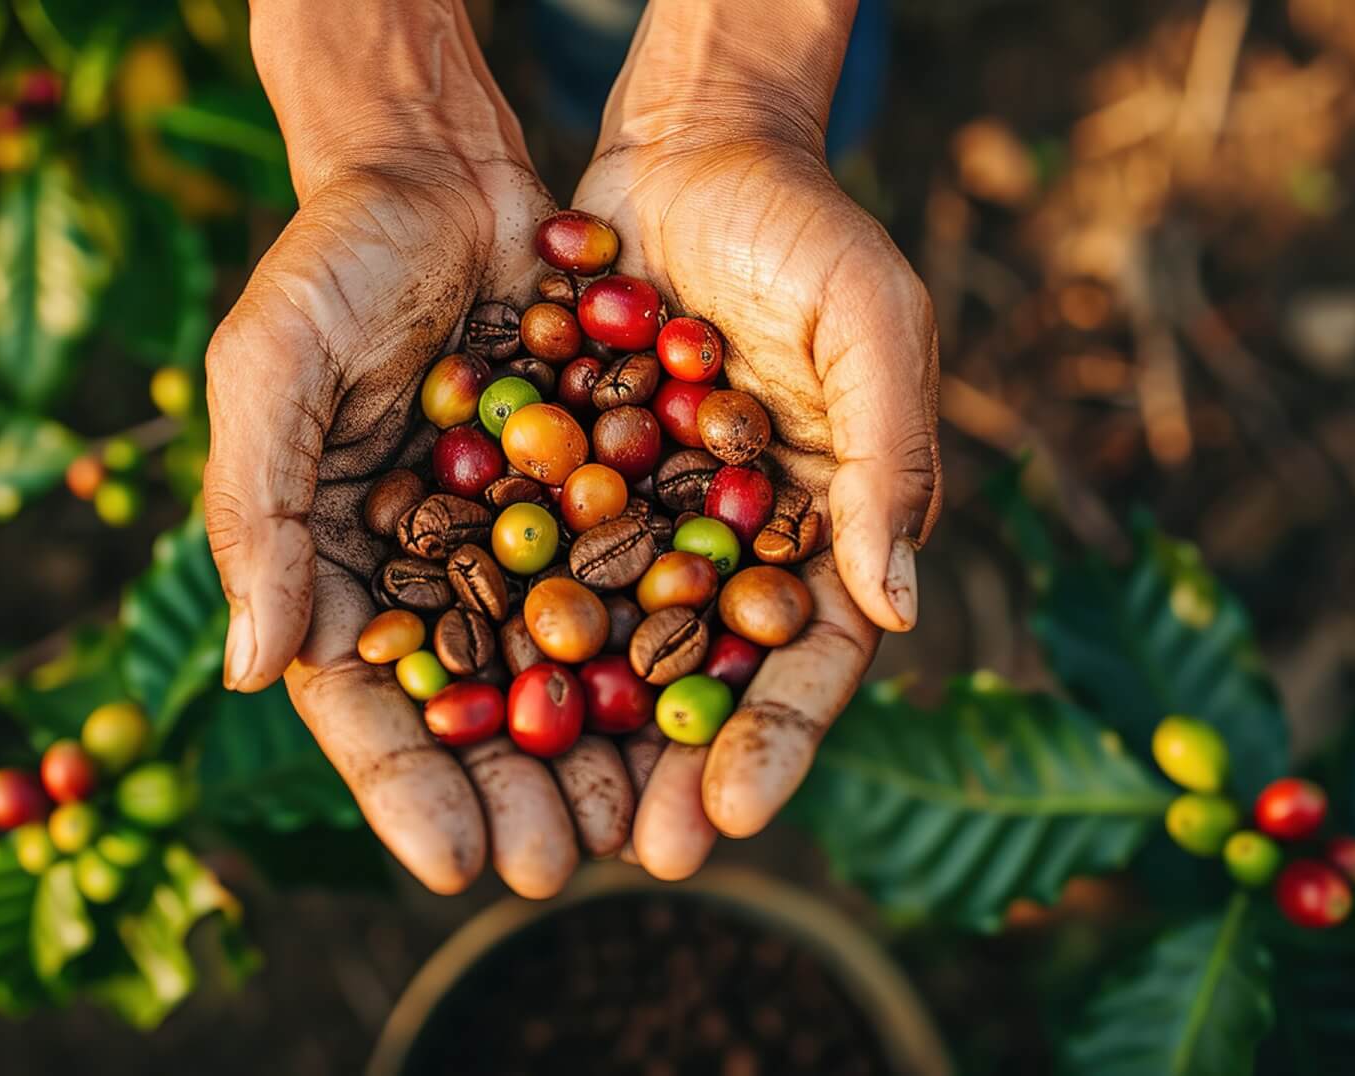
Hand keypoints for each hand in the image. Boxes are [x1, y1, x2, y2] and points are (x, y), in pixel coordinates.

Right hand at [204, 1, 632, 897]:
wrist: (446, 168)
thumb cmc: (332, 261)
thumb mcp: (271, 368)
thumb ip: (257, 511)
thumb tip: (254, 675)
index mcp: (329, 564)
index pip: (360, 702)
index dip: (402, 788)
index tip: (452, 865)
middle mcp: (424, 571)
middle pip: (467, 707)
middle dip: (510, 793)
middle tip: (558, 866)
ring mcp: (510, 539)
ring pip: (555, 667)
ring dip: (592, 749)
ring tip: (635, 824)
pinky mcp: (589, 495)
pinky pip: (628, 583)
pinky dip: (658, 646)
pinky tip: (698, 707)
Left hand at [575, 0, 942, 878]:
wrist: (689, 149)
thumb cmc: (805, 230)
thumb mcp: (869, 325)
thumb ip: (890, 459)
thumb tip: (893, 609)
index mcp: (826, 536)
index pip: (809, 664)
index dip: (776, 744)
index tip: (733, 820)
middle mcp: (732, 553)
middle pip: (703, 688)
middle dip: (667, 777)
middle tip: (622, 856)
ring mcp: (646, 528)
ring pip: (609, 656)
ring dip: (576, 741)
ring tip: (534, 818)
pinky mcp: (565, 490)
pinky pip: (532, 580)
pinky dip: (502, 640)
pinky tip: (461, 705)